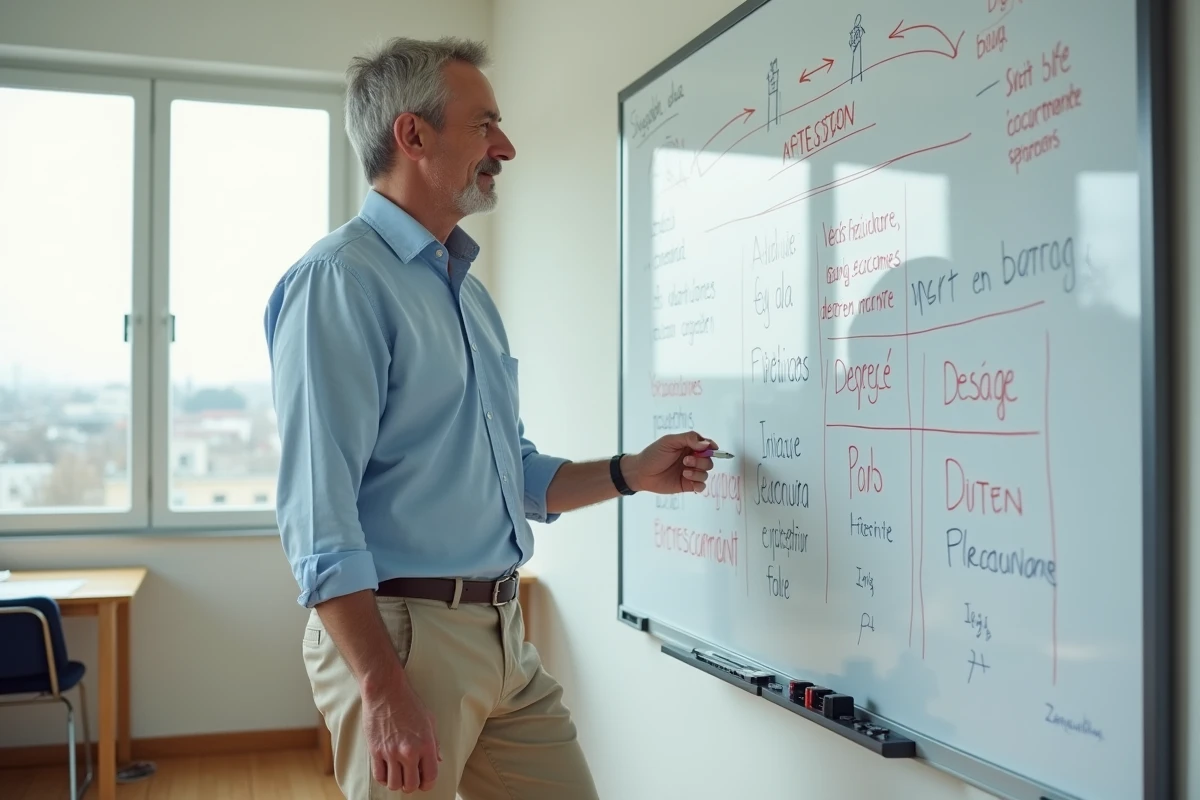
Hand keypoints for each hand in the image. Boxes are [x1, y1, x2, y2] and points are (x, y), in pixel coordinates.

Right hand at [361, 672, 440, 791]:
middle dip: (412, 786)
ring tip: (398, 774)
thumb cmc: (409, 703)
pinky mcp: (375, 751)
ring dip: (397, 783)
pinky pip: (379, 776)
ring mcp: (391, 752)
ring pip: (394, 784)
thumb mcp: (429, 720)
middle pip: (411, 785)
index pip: (430, 777)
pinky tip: (387, 770)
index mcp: (426, 744)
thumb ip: (435, 743)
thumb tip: (438, 760)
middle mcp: (409, 751)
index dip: (428, 784)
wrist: (386, 691)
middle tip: (410, 778)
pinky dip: (383, 777)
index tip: (424, 783)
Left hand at [625, 430, 716, 493]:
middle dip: (701, 461)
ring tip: (684, 472)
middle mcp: (692, 459)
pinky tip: (687, 480)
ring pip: (706, 473)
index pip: (707, 445)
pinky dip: (698, 484)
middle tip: (686, 460)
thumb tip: (706, 444)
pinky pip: (701, 486)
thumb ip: (689, 439)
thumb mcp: (669, 441)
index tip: (711, 449)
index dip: (711, 447)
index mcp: (689, 446)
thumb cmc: (653, 454)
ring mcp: (690, 472)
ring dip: (698, 472)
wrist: (641, 472)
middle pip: (709, 460)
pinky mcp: (687, 485)